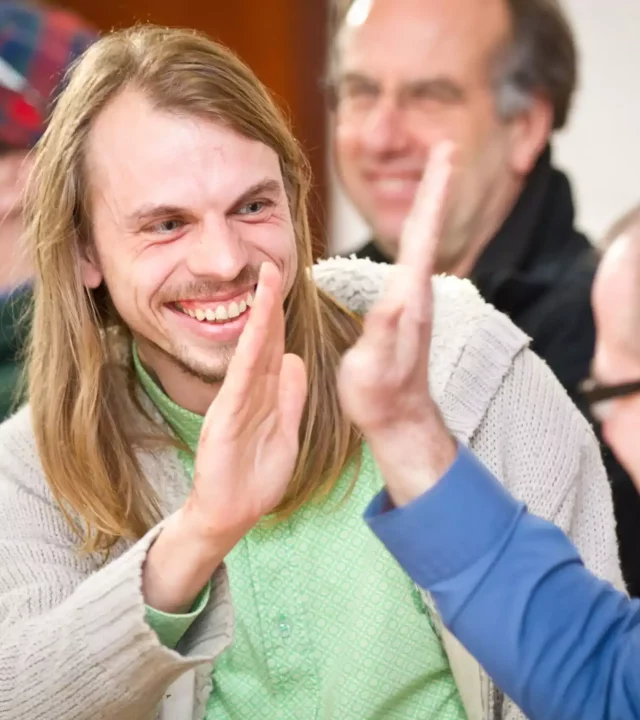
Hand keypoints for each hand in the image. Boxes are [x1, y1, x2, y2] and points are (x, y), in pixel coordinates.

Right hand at [143, 262, 306, 611]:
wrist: (230, 513)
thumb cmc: (255, 474)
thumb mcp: (286, 430)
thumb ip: (290, 396)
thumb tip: (295, 359)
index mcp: (263, 393)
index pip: (273, 346)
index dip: (280, 314)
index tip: (285, 282)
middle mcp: (247, 392)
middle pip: (260, 340)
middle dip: (268, 303)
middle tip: (272, 265)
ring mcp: (233, 404)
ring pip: (250, 353)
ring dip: (259, 318)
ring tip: (265, 284)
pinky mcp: (223, 423)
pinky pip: (239, 385)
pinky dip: (248, 357)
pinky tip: (255, 334)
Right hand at [338, 143, 456, 506]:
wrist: (400, 420)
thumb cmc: (381, 395)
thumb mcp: (374, 365)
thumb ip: (384, 330)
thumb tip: (396, 294)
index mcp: (409, 298)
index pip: (421, 236)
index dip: (433, 193)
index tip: (446, 153)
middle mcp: (417, 294)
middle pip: (426, 231)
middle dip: (435, 187)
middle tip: (444, 148)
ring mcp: (413, 303)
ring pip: (422, 244)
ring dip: (429, 207)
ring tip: (434, 175)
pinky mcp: (406, 312)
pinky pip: (412, 261)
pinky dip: (415, 234)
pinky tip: (412, 232)